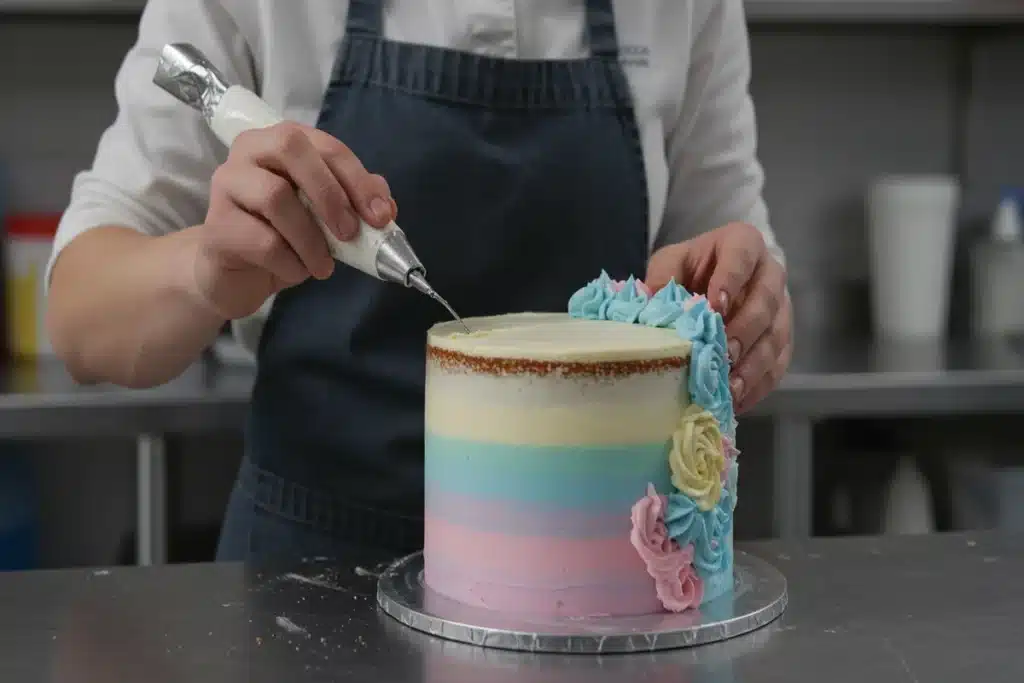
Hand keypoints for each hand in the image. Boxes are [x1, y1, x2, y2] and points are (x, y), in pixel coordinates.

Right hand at [191, 121, 396, 319]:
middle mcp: (249, 152)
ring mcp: (226, 185)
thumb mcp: (325, 219)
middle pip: (290, 148)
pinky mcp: (216, 227)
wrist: (236, 275)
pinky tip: (296, 272)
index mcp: (281, 142)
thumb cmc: (283, 237)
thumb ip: (354, 204)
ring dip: (311, 239)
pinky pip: (262, 241)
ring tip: (324, 266)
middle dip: (330, 193)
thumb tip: (385, 207)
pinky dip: (290, 262)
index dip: (358, 179)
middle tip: (349, 233)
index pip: (325, 146)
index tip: (380, 215)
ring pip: (275, 196)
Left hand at [646, 222, 791, 413]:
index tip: (714, 306)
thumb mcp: (672, 262)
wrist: (715, 276)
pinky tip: (737, 400)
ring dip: (754, 365)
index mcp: (744, 243)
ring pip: (776, 337)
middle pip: (766, 302)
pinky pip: (778, 364)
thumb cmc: (692, 267)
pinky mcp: (783, 339)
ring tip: (729, 387)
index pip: (742, 257)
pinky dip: (758, 385)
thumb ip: (664, 276)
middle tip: (723, 353)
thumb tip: (650, 303)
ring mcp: (782, 308)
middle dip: (745, 330)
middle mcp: (771, 274)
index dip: (730, 280)